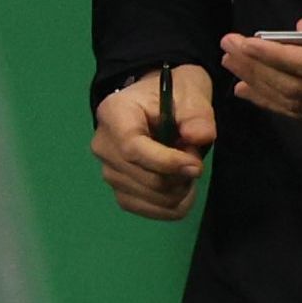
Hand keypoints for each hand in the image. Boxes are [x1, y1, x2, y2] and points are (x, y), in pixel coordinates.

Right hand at [92, 63, 215, 220]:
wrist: (155, 104)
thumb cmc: (172, 95)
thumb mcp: (190, 94)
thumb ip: (197, 116)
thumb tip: (198, 138)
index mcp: (114, 114)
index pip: (132, 149)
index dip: (166, 163)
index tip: (196, 166)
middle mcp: (103, 144)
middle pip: (142, 178)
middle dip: (179, 178)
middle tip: (197, 163)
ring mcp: (107, 169)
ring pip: (146, 196)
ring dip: (177, 192)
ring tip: (188, 173)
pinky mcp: (117, 188)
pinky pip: (142, 208)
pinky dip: (168, 207)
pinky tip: (182, 192)